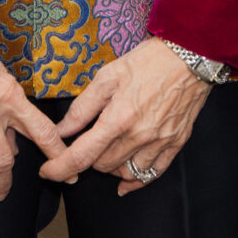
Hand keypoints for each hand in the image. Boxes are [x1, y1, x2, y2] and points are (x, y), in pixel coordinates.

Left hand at [45, 39, 212, 195]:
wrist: (190, 56)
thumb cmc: (148, 61)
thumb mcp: (107, 76)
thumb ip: (83, 107)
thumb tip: (61, 130)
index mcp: (118, 118)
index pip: (82, 155)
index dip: (60, 168)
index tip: (48, 172)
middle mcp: (139, 136)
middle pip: (102, 166)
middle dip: (87, 158)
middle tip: (85, 143)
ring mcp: (160, 142)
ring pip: (125, 173)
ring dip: (109, 167)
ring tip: (106, 151)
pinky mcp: (176, 143)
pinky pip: (152, 174)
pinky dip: (135, 181)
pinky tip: (124, 181)